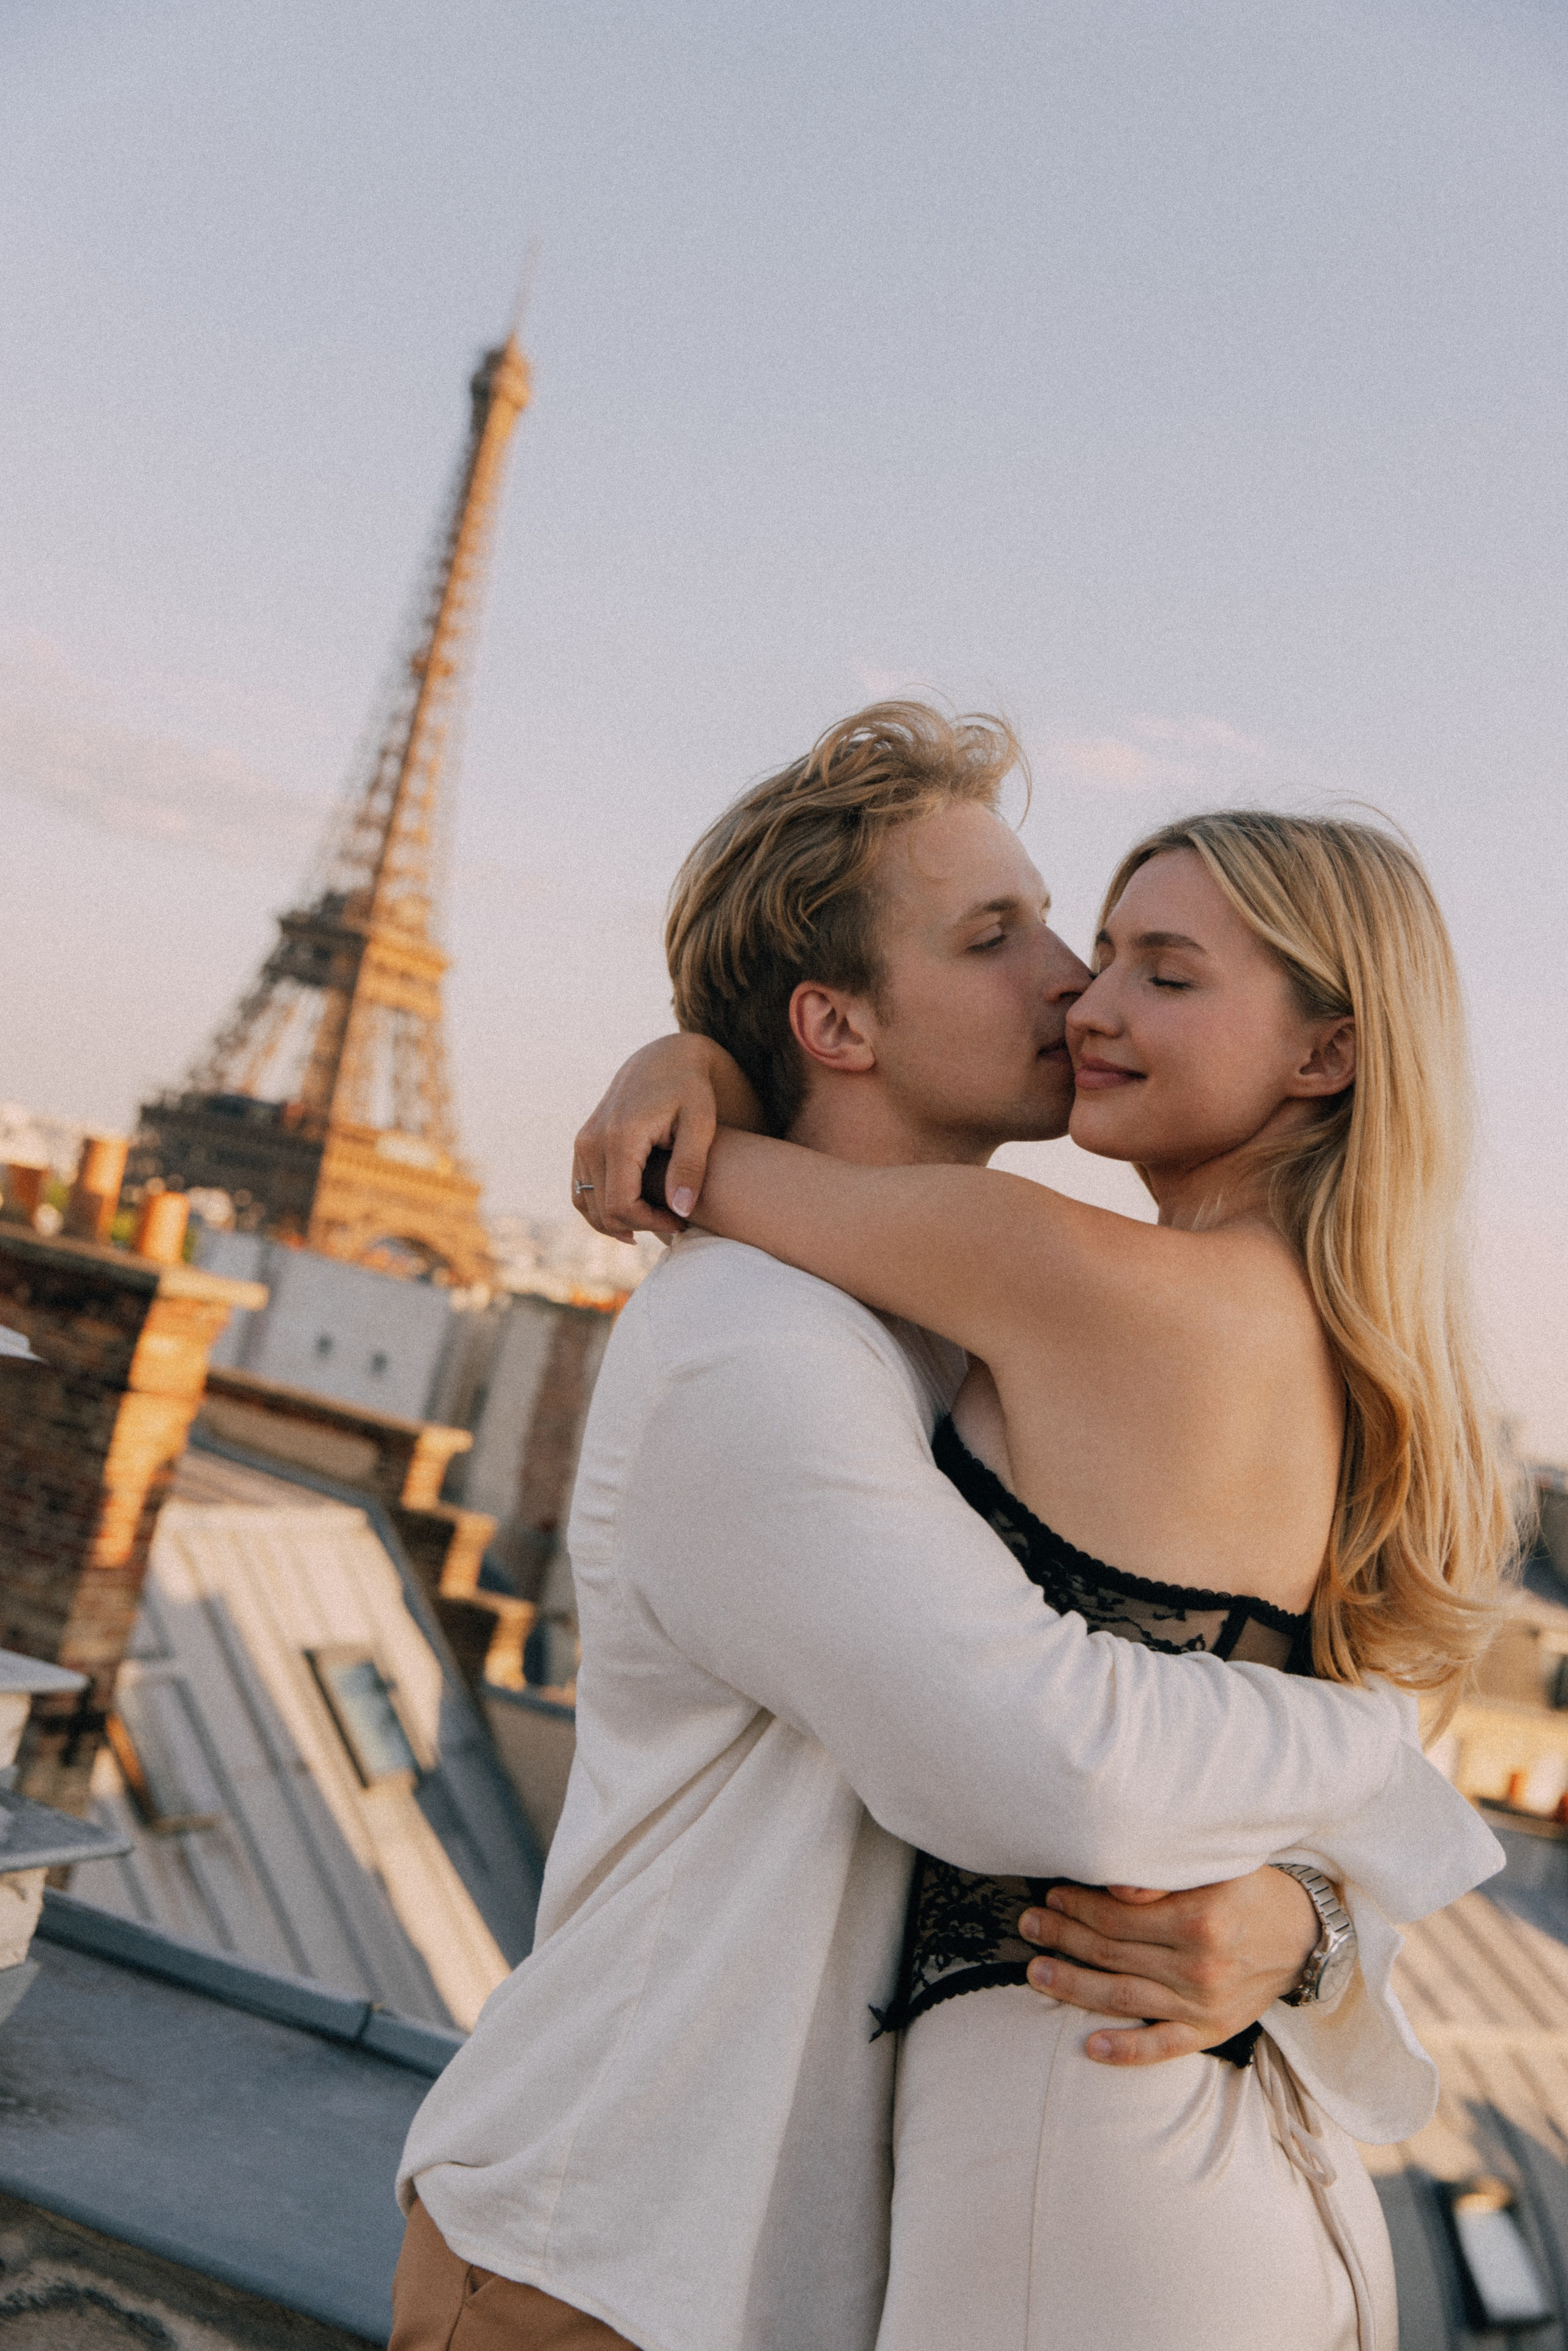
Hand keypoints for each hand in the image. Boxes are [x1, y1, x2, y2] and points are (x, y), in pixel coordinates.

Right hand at [571, 1035, 762, 1242]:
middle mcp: (591, 1141)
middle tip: (674, 1220)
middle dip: (639, 1225)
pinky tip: (631, 1214)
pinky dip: (601, 1208)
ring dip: (618, 1221)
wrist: (664, 1058)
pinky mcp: (582, 1144)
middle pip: (603, 1210)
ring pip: (586, 1204)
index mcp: (620, 1137)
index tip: (680, 1221)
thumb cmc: (691, 1090)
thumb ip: (690, 1166)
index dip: (651, 1224)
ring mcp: (582, 1143)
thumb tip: (681, 1210)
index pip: (621, 1205)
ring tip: (655, 1220)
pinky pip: (580, 1190)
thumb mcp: (702, 1123)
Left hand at [1018, 1867, 1321, 2065]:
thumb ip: (1165, 1877)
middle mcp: (1200, 1966)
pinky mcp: (1212, 2031)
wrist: (1307, 1937)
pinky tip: (1090, 2046)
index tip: (1051, 1894)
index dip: (1078, 1905)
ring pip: (1124, 1996)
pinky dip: (1126, 2049)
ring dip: (1074, 1985)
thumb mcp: (1217, 1867)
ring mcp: (1204, 2005)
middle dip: (1063, 1937)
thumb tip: (1113, 1886)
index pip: (1119, 1914)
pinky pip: (1162, 2046)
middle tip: (1029, 1925)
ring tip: (1036, 1972)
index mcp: (1199, 1918)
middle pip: (1113, 1952)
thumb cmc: (1253, 1891)